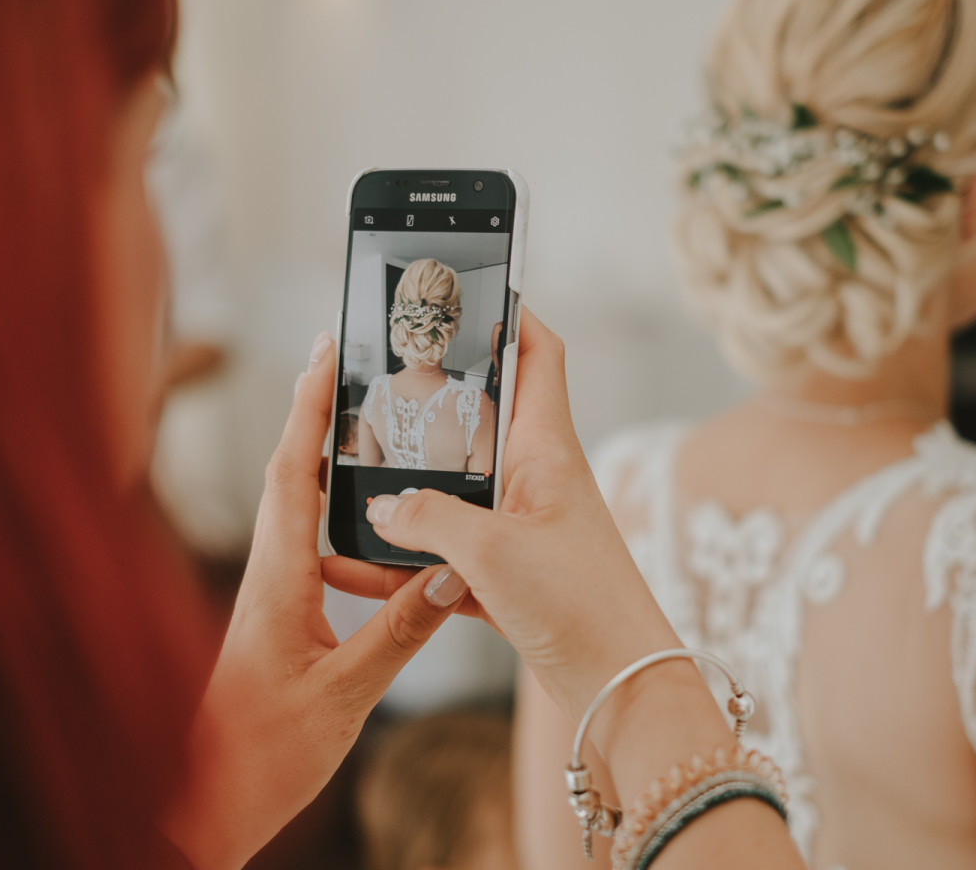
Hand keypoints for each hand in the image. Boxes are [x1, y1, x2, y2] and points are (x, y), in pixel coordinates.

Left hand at [163, 332, 461, 869]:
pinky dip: (329, 519)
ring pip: (293, 509)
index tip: (326, 351)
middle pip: (286, 473)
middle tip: (342, 364)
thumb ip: (398, 634)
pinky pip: (304, 549)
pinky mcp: (276, 618)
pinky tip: (364, 534)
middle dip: (313, 413)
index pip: (291, 474)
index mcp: (276, 581)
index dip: (309, 409)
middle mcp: (265, 576)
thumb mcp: (344, 695)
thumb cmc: (259, 755)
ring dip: (320, 461)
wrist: (206, 803)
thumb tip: (447, 575)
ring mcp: (268, 596)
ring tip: (361, 429)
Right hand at [323, 309, 682, 725]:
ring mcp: (524, 528)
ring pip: (457, 489)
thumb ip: (426, 518)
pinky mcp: (512, 576)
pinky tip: (362, 567)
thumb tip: (377, 506)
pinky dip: (409, 559)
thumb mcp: (492, 551)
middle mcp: (537, 479)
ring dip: (411, 489)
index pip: (536, 355)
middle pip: (482, 418)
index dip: (508, 314)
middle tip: (380, 384)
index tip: (469, 288)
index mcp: (546, 449)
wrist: (622, 688)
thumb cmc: (580, 605)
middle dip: (432, 402)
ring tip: (354, 477)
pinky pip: (449, 554)